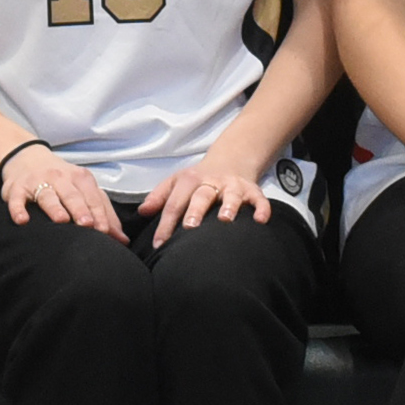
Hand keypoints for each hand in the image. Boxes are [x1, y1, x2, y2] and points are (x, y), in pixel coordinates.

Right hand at [0, 142, 115, 232]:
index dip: (100, 214)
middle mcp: (61, 178)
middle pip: (73, 195)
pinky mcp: (16, 188)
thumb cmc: (63, 181)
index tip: (105, 231)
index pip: (94, 198)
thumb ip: (104, 213)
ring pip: (48, 195)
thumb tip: (123, 239)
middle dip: (81, 209)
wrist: (27, 159)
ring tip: (61, 220)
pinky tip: (22, 220)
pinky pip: (17, 199)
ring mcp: (38, 182)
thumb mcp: (85, 190)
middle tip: (87, 224)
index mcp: (81, 178)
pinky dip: (18, 209)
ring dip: (55, 207)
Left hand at [141, 148, 273, 247]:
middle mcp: (212, 182)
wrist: (230, 160)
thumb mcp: (176, 182)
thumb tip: (142, 212)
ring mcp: (233, 186)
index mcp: (190, 180)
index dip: (165, 224)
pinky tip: (260, 220)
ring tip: (226, 220)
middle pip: (202, 196)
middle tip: (190, 227)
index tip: (159, 244)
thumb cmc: (198, 180)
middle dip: (196, 211)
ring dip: (229, 206)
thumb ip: (159, 197)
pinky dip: (262, 208)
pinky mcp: (252, 190)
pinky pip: (259, 199)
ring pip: (231, 195)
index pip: (174, 203)